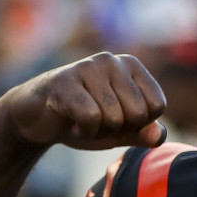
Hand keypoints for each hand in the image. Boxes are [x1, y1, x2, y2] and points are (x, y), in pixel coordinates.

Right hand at [0, 53, 167, 149]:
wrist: (37, 119)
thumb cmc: (84, 120)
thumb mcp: (120, 131)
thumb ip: (144, 134)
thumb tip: (158, 136)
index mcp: (132, 66)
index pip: (157, 106)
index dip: (139, 124)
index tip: (117, 118)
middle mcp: (113, 60)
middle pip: (138, 114)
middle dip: (118, 128)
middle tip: (97, 119)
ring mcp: (88, 67)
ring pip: (115, 118)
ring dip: (98, 131)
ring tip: (82, 120)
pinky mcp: (66, 81)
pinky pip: (92, 118)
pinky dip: (83, 132)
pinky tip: (71, 123)